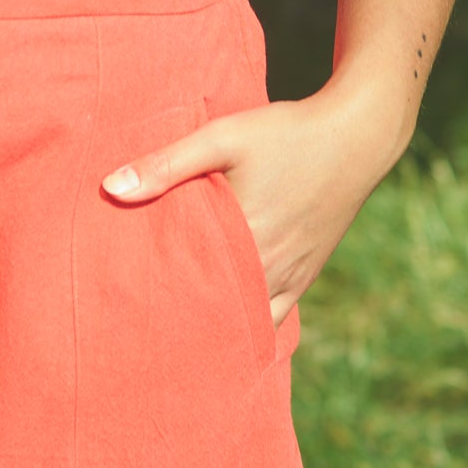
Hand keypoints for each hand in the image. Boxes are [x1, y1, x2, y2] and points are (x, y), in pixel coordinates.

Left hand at [102, 82, 414, 324]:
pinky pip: (275, 315)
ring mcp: (290, 276)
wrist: (357, 135)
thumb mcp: (222, 138)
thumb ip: (166, 165)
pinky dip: (250, 325)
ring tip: (178, 333)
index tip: (128, 314)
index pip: (189, 290)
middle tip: (143, 333)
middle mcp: (269, 268)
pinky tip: (226, 328)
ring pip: (246, 321)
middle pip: (216, 313)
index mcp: (243, 240)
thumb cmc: (286, 133)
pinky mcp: (306, 274)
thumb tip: (110, 188)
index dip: (159, 304)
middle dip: (181, 322)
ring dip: (216, 326)